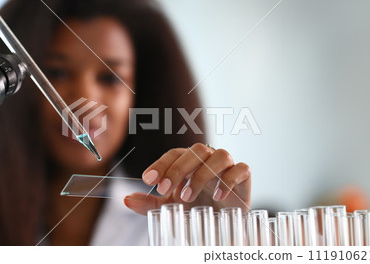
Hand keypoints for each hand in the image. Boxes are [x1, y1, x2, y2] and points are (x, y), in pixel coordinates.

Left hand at [124, 143, 250, 214]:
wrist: (222, 219)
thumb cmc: (196, 205)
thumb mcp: (170, 205)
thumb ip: (150, 202)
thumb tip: (126, 200)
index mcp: (189, 160)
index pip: (174, 154)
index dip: (161, 164)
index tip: (148, 179)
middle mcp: (207, 157)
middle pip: (195, 150)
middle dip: (177, 169)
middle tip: (164, 189)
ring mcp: (227, 164)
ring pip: (218, 156)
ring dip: (201, 175)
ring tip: (187, 196)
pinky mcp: (244, 175)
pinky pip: (240, 169)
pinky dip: (228, 180)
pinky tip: (217, 196)